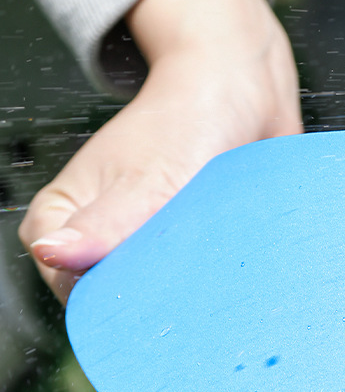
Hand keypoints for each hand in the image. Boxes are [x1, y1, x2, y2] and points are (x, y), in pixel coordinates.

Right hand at [19, 0, 301, 302]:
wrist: (244, 94)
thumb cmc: (185, 123)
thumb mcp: (145, 179)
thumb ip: (105, 224)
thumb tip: (54, 254)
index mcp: (65, 217)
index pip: (65, 283)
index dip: (102, 296)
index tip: (143, 294)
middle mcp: (101, 233)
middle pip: (112, 293)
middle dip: (147, 296)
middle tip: (185, 285)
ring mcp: (144, 240)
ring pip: (154, 289)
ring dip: (182, 288)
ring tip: (209, 271)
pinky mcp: (186, 244)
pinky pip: (191, 276)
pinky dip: (209, 276)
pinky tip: (228, 269)